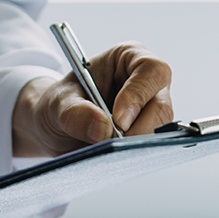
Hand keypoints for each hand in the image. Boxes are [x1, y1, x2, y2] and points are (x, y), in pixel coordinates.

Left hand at [12, 41, 173, 156]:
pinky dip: (133, 155)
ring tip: (106, 151)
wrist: (57, 125)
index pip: (152, 71)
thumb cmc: (61, 103)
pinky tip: (113, 159)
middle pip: (161, 106)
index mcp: (129, 58)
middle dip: (138, 129)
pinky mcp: (148, 134)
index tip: (118, 119)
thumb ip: (76, 113)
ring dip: (135, 145)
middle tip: (113, 144)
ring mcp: (151, 110)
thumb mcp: (59, 103)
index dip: (138, 94)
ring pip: (160, 131)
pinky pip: (151, 147)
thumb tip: (101, 129)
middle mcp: (147, 83)